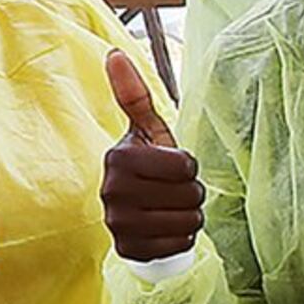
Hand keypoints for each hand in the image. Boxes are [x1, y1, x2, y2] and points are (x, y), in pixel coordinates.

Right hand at [99, 46, 202, 259]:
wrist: (132, 210)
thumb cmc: (147, 165)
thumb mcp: (146, 130)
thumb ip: (133, 94)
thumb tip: (114, 52)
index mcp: (119, 159)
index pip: (185, 166)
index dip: (188, 166)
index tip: (172, 167)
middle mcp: (113, 192)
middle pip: (189, 195)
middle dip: (191, 193)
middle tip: (174, 190)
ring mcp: (118, 224)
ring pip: (187, 222)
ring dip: (189, 216)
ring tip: (172, 208)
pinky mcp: (128, 250)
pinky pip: (178, 246)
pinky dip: (181, 239)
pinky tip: (167, 228)